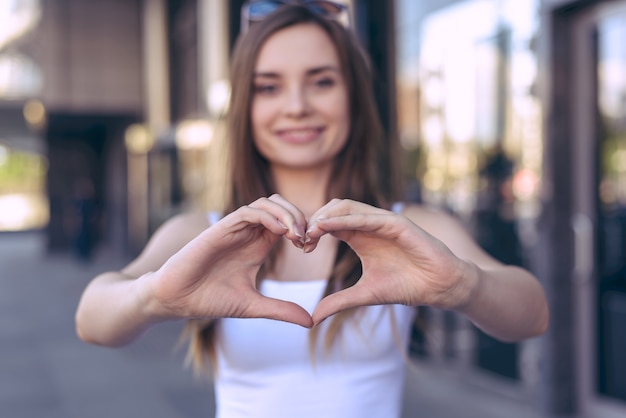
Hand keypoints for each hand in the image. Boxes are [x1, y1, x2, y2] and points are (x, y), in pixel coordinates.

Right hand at [145, 195, 312, 327]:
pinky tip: (281, 232)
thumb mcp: (253, 306)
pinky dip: (268, 217)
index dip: (303, 229)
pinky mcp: (220, 229)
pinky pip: (249, 212)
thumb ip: (281, 310)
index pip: (287, 222)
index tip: (310, 249)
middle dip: (299, 216)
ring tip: (297, 236)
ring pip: (267, 203)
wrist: (176, 299)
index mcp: (258, 245)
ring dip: (287, 214)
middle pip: (281, 206)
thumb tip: (311, 322)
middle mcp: (248, 233)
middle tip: (307, 240)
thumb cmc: (210, 300)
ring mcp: (235, 229)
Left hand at [305, 199, 475, 324]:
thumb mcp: (364, 295)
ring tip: (310, 232)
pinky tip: (328, 227)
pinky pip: (368, 216)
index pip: (329, 223)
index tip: (300, 248)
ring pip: (347, 206)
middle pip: (333, 209)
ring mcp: (383, 221)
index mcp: (359, 236)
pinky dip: (346, 218)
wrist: (439, 287)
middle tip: (301, 239)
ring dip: (326, 216)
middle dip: (314, 221)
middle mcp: (369, 224)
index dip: (312, 231)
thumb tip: (312, 318)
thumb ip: (338, 302)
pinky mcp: (397, 223)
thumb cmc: (406, 286)